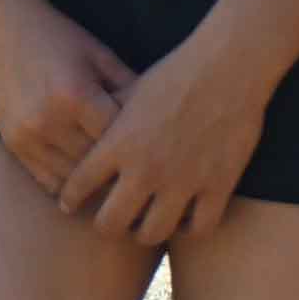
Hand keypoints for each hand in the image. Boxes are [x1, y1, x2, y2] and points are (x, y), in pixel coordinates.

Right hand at [0, 3, 135, 197]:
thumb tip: (161, 123)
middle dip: (118, 169)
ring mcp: (26, 137)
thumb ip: (130, 89)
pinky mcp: (13, 145)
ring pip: (72, 180)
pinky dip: (69, 183)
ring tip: (116, 181)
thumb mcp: (100, 55)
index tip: (152, 151)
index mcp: (75, 95)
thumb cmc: (59, 38)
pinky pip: (47, 180)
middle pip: (95, 165)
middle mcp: (47, 121)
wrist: (2, 29)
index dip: (136, 146)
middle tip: (141, 174)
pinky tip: (85, 177)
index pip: (116, 140)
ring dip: (94, 182)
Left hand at [57, 30, 269, 248]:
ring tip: (145, 224)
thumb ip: (106, 115)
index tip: (69, 204)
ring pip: (153, 234)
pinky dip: (189, 230)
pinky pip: (199, 229)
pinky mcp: (218, 186)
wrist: (229, 65)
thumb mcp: (131, 88)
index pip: (78, 186)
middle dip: (105, 225)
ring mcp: (183, 181)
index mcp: (119, 143)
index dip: (70, 199)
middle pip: (110, 224)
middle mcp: (146, 168)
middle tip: (109, 220)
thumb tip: (81, 128)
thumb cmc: (177, 71)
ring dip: (145, 233)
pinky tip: (185, 220)